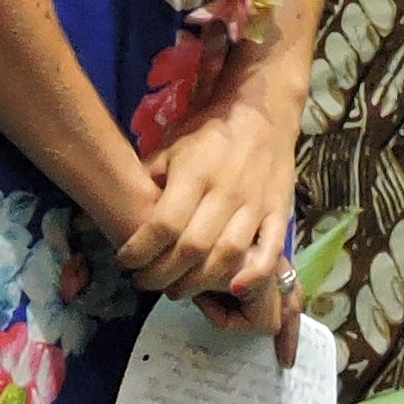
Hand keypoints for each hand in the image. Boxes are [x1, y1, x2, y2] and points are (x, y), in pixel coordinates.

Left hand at [114, 89, 297, 314]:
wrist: (262, 113)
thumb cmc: (210, 132)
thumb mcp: (172, 147)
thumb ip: (151, 177)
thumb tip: (127, 209)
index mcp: (194, 173)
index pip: (164, 224)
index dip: (140, 250)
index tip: (124, 262)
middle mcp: (225, 192)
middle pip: (192, 247)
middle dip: (162, 274)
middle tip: (144, 281)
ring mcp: (256, 205)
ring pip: (227, 255)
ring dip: (198, 282)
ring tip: (176, 290)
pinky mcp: (279, 213)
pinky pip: (269, 251)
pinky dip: (252, 274)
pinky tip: (232, 289)